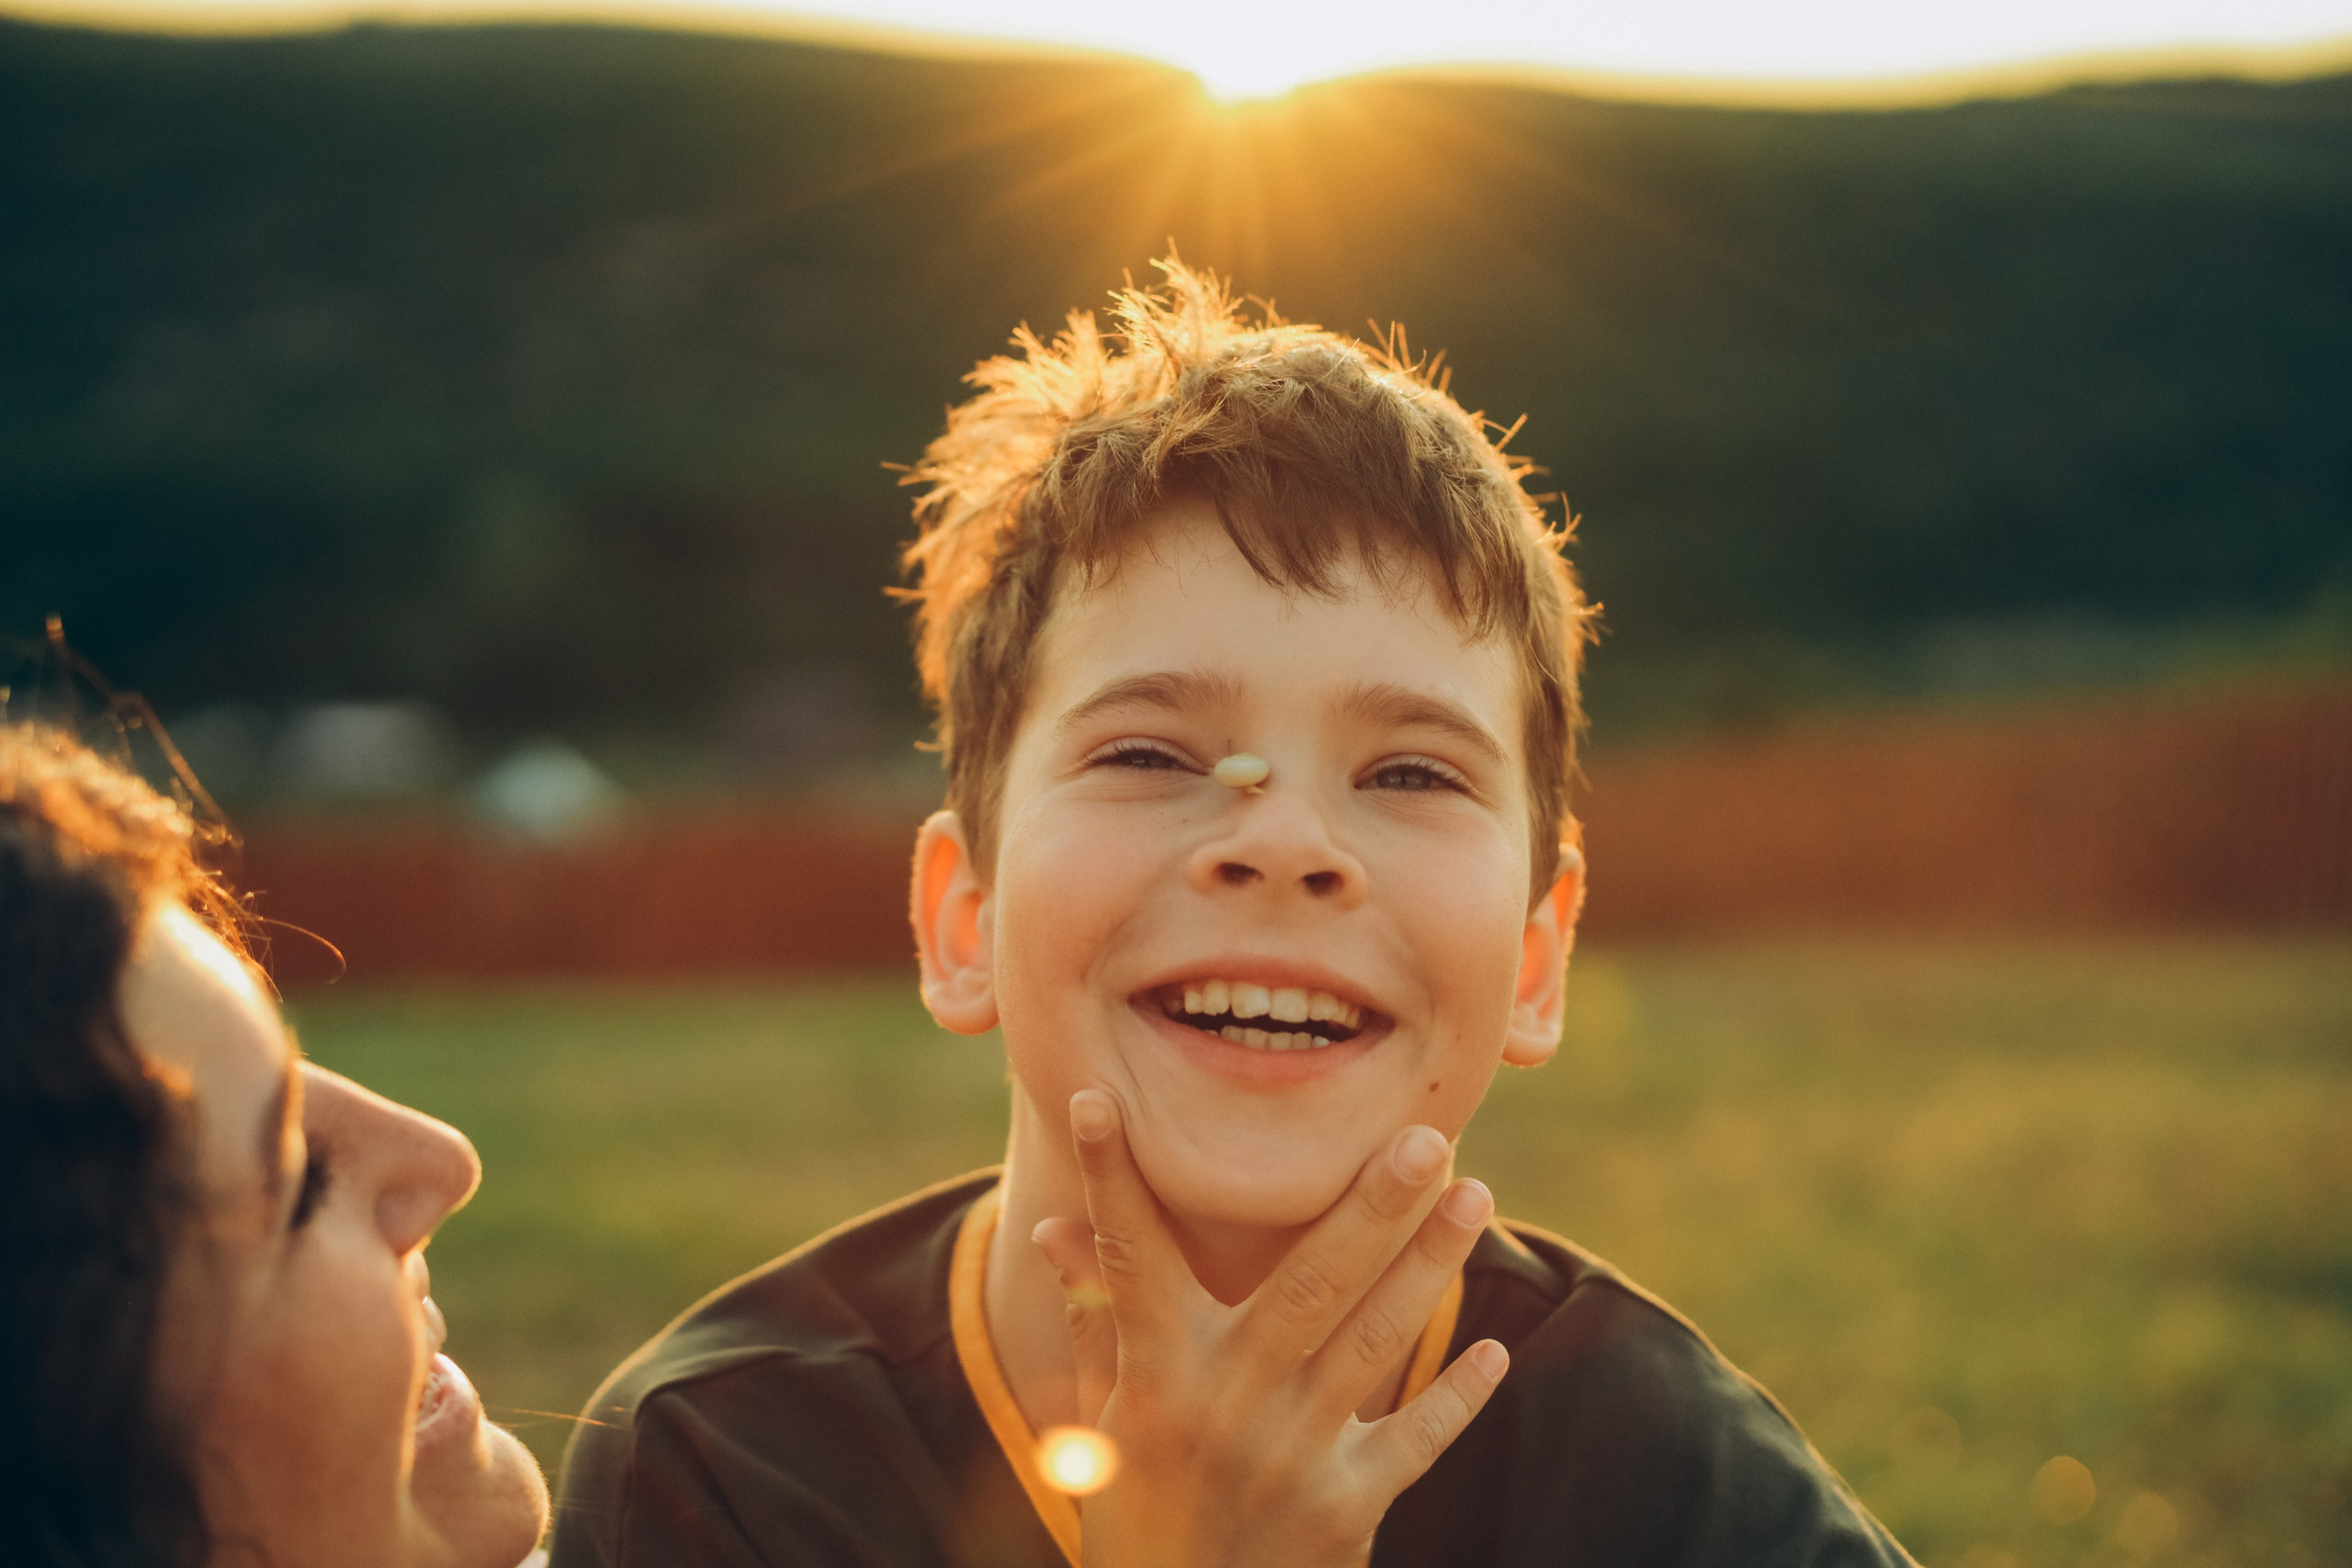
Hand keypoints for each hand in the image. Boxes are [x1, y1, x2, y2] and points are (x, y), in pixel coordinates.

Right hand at [1031, 1091, 1505, 1567]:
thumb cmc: (1136, 1512)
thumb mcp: (1104, 1421)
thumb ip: (1095, 1321)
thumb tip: (1049, 1230)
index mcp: (1154, 1377)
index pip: (1128, 1256)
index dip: (1110, 1178)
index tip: (1098, 1097)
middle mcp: (1225, 1407)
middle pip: (1308, 1285)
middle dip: (1370, 1206)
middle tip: (1426, 1135)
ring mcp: (1293, 1458)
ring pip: (1375, 1341)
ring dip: (1430, 1263)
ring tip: (1473, 1194)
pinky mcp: (1346, 1510)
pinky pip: (1414, 1439)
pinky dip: (1457, 1396)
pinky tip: (1494, 1349)